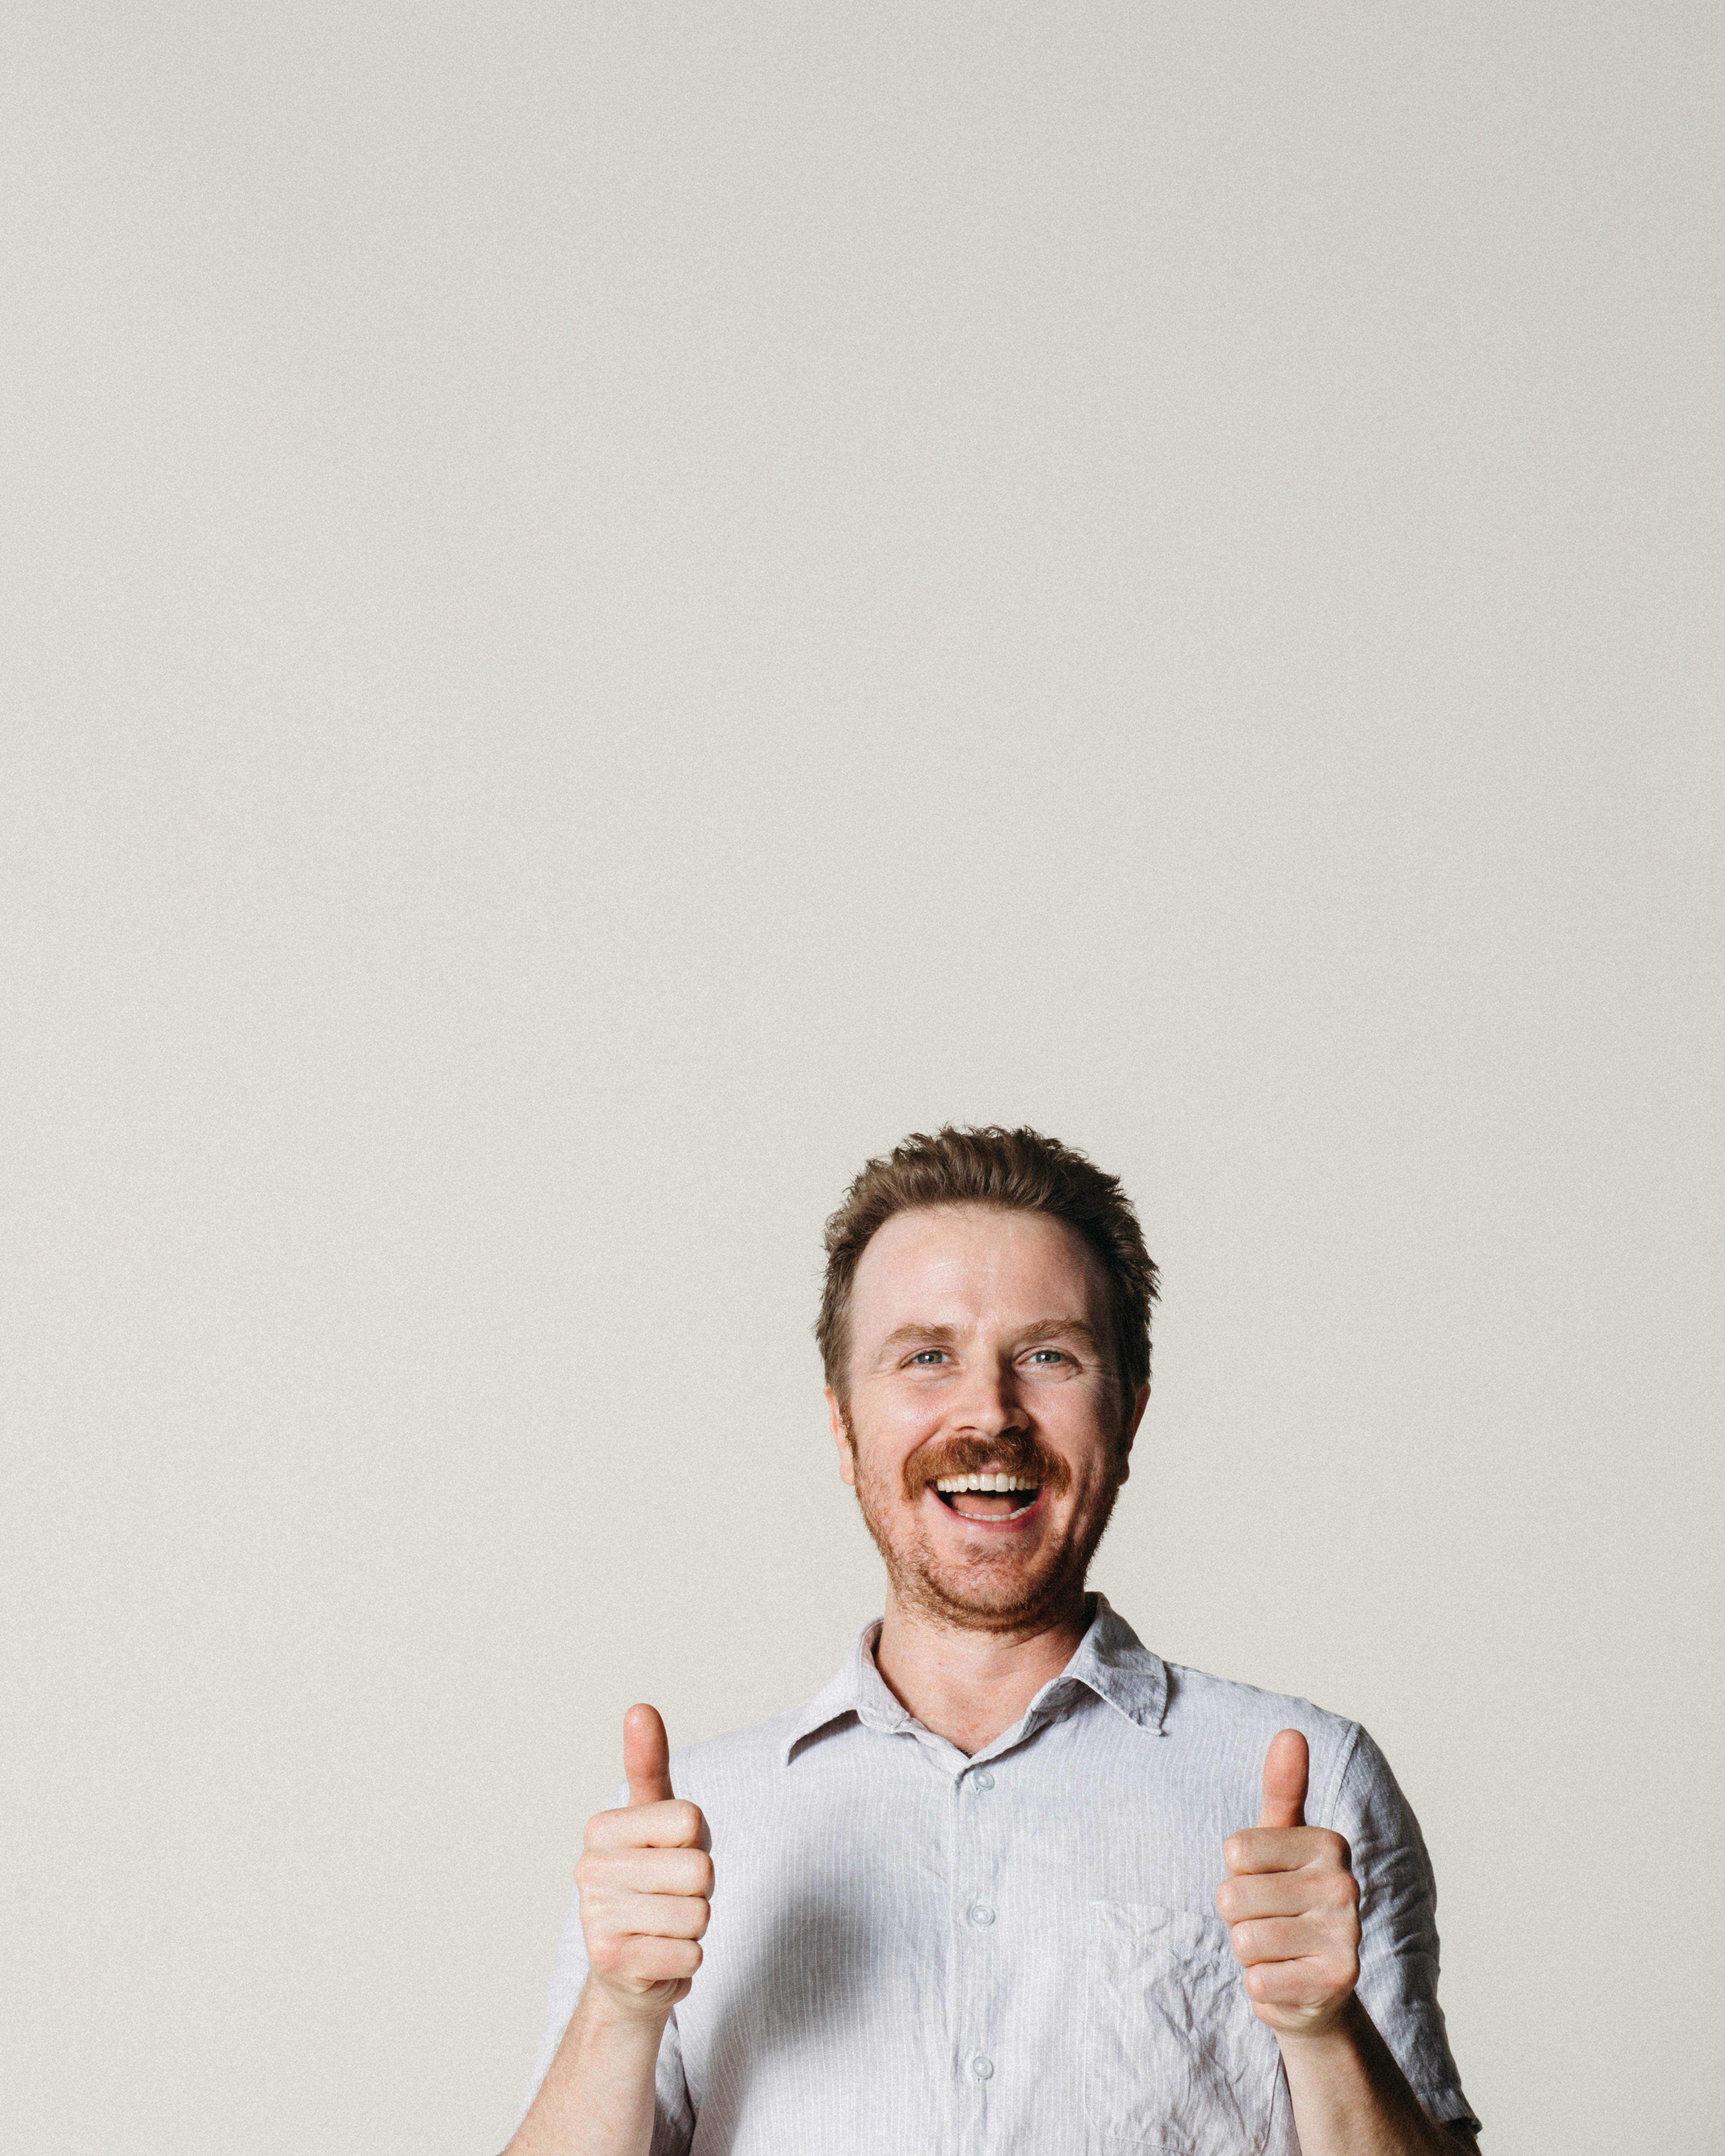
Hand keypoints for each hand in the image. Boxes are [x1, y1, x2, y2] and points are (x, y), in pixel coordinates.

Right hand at [574, 1704, 711, 2022]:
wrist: (631, 1967)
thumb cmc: (653, 1880)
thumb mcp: (655, 1817)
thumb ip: (649, 1764)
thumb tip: (640, 1708)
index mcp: (601, 1829)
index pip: (690, 1820)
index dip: (695, 1841)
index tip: (671, 1853)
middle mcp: (590, 1871)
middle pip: (699, 1870)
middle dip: (700, 1888)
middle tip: (672, 1896)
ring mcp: (596, 1920)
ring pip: (697, 1914)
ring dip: (695, 1924)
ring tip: (666, 1925)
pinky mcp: (612, 1964)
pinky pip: (690, 1954)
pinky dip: (688, 1958)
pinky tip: (661, 1955)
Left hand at [1216, 1729, 1360, 2040]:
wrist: (1317, 1985)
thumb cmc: (1286, 1899)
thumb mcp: (1279, 1840)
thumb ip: (1282, 1787)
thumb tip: (1291, 1732)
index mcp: (1329, 1844)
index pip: (1235, 1849)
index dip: (1236, 1871)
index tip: (1265, 1880)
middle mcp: (1345, 1887)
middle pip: (1233, 1896)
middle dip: (1238, 1915)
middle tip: (1269, 1920)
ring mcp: (1345, 1937)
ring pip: (1243, 1939)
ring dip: (1248, 1950)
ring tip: (1277, 1949)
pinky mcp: (1336, 1983)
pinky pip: (1257, 1981)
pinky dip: (1261, 1985)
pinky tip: (1287, 1979)